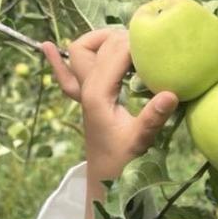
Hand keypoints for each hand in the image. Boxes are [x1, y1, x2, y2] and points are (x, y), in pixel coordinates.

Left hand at [41, 27, 178, 182]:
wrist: (105, 181)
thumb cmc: (122, 162)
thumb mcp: (140, 141)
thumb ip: (152, 118)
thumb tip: (171, 94)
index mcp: (98, 92)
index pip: (116, 51)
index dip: (136, 42)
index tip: (159, 44)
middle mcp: (87, 87)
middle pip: (96, 45)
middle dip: (120, 37)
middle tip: (147, 42)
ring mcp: (83, 93)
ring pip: (79, 53)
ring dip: (98, 41)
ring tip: (123, 40)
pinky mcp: (85, 99)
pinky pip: (66, 75)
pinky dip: (57, 61)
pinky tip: (46, 46)